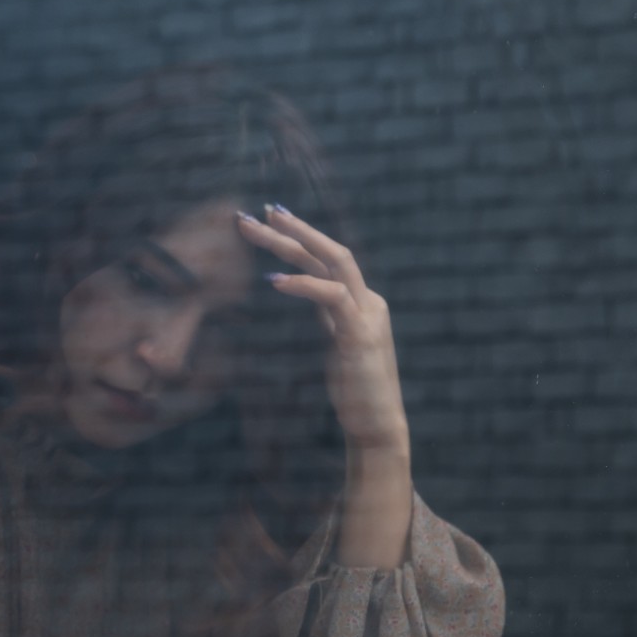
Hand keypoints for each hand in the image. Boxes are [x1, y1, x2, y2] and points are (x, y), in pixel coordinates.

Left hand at [236, 205, 409, 452]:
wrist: (378, 425)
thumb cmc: (354, 390)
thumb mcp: (337, 344)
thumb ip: (327, 317)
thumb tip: (305, 295)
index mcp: (362, 303)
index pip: (329, 260)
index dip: (300, 238)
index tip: (269, 221)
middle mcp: (369, 301)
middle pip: (329, 252)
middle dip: (292, 229)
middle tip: (258, 211)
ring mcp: (367, 315)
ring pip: (331, 263)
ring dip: (291, 244)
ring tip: (258, 230)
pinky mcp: (360, 334)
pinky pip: (331, 296)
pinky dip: (302, 284)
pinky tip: (273, 280)